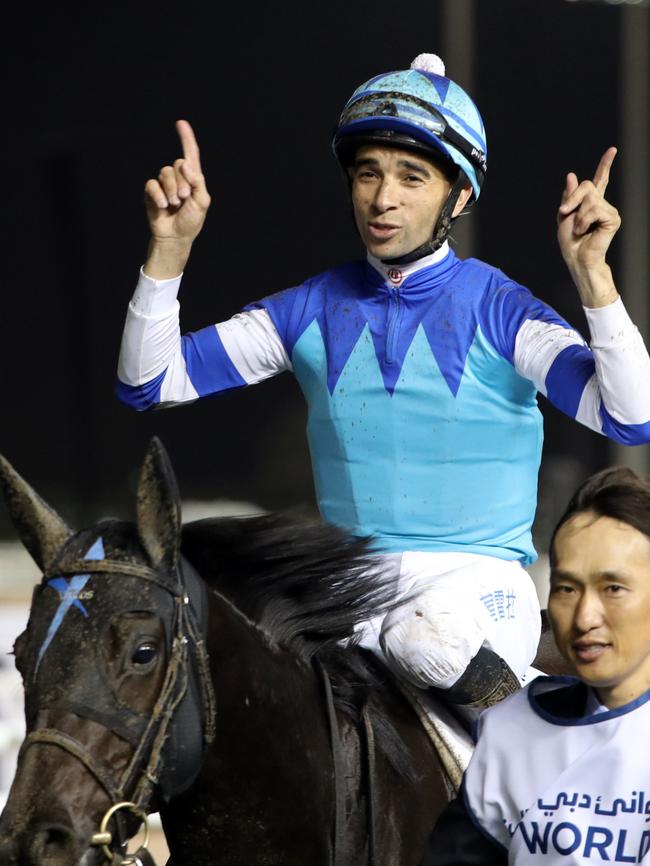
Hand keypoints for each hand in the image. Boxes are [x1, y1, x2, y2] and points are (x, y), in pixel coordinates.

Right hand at [144, 120, 210, 244]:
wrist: (175, 237)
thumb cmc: (191, 221)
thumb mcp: (202, 203)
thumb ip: (198, 182)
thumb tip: (186, 165)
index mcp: (193, 178)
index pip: (190, 154)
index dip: (187, 138)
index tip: (181, 123)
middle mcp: (178, 177)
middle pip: (178, 164)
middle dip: (182, 182)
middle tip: (184, 199)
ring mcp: (164, 184)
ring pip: (164, 173)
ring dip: (171, 190)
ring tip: (174, 204)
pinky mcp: (152, 192)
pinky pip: (152, 184)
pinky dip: (158, 195)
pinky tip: (163, 206)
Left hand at [557, 147, 620, 306]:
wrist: (576, 258)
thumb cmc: (570, 241)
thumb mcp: (564, 215)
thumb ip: (569, 196)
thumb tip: (572, 175)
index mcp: (591, 203)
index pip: (600, 180)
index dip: (605, 164)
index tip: (613, 150)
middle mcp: (603, 204)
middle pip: (587, 186)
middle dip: (572, 200)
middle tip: (566, 214)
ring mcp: (609, 211)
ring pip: (591, 199)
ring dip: (578, 215)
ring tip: (579, 229)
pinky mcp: (613, 218)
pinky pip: (595, 210)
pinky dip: (585, 221)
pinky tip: (586, 231)